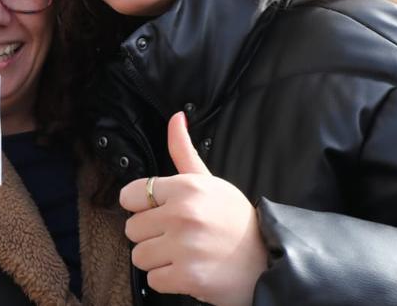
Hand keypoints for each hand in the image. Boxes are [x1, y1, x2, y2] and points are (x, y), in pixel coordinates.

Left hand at [119, 113, 265, 305]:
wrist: (266, 260)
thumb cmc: (234, 220)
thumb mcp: (210, 181)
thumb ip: (184, 151)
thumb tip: (175, 117)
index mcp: (186, 187)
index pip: (130, 195)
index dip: (142, 207)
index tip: (160, 213)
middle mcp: (183, 214)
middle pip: (132, 229)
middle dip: (151, 236)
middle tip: (178, 237)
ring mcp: (184, 247)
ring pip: (139, 256)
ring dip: (158, 260)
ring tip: (183, 254)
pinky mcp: (187, 277)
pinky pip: (153, 280)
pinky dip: (168, 280)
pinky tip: (188, 270)